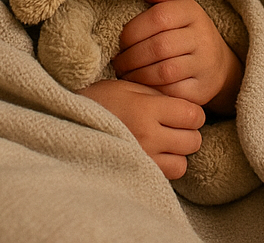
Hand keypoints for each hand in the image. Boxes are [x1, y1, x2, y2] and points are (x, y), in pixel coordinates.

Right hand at [77, 78, 203, 179]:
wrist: (69, 121)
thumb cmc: (102, 99)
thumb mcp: (130, 87)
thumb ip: (159, 95)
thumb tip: (186, 106)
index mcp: (148, 109)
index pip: (193, 116)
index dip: (194, 113)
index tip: (183, 111)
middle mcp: (148, 135)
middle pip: (193, 141)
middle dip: (189, 132)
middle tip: (175, 126)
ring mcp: (143, 158)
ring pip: (183, 163)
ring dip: (178, 153)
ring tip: (164, 142)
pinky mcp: (136, 173)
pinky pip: (167, 176)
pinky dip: (166, 166)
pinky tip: (155, 154)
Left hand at [112, 0, 243, 115]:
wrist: (219, 65)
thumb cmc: (188, 32)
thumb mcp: (180, 7)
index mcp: (193, 12)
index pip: (159, 17)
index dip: (134, 30)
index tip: (121, 41)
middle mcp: (202, 37)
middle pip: (159, 46)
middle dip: (131, 56)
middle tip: (117, 62)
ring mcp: (204, 65)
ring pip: (164, 71)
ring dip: (137, 75)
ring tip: (124, 74)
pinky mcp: (201, 90)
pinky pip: (171, 92)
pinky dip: (151, 90)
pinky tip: (141, 87)